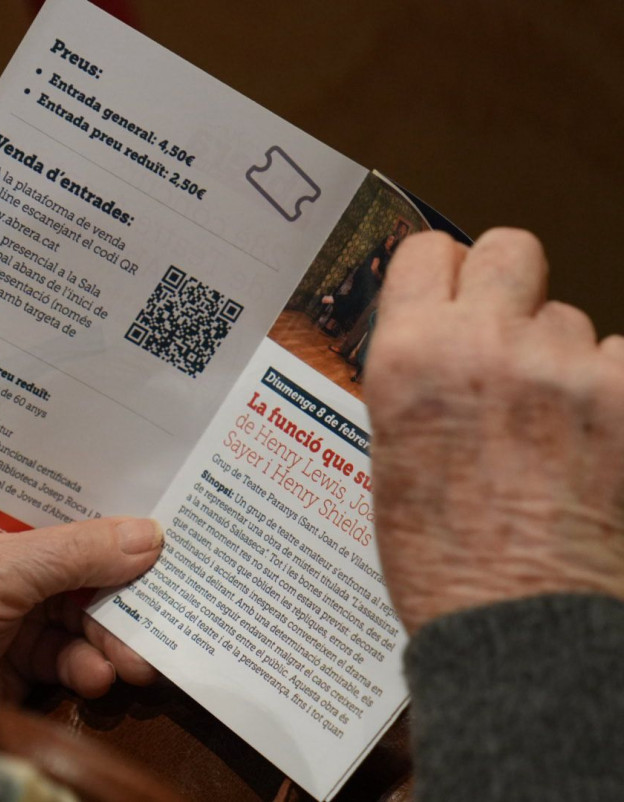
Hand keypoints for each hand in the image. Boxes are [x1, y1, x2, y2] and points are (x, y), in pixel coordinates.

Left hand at [0, 516, 162, 699]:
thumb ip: (74, 553)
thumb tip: (150, 535)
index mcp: (0, 517)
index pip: (69, 501)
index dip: (118, 508)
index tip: (172, 516)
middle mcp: (13, 556)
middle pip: (89, 562)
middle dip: (129, 588)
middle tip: (169, 607)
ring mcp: (20, 607)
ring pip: (88, 614)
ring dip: (117, 636)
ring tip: (138, 660)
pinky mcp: (23, 657)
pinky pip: (73, 656)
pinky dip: (90, 667)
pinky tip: (97, 676)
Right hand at [365, 229, 623, 633]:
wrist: (525, 630)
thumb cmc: (445, 562)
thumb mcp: (392, 458)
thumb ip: (419, 382)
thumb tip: (446, 345)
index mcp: (412, 358)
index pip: (430, 252)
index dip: (442, 277)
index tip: (449, 299)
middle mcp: (489, 345)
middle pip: (511, 250)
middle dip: (508, 285)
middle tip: (506, 338)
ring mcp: (570, 367)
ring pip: (574, 319)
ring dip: (563, 357)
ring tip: (551, 428)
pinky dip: (613, 393)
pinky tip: (594, 445)